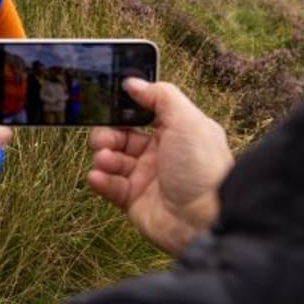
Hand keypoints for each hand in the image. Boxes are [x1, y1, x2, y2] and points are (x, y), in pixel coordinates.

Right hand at [86, 79, 233, 255]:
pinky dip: (100, 180)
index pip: (141, 114)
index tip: (107, 105)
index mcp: (175, 132)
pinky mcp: (134, 200)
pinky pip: (109, 186)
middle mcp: (160, 153)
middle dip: (107, 134)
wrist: (203, 221)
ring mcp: (146, 177)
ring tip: (105, 160)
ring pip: (112, 160)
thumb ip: (161, 96)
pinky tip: (99, 176)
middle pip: (121, 136)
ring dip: (103, 157)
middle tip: (103, 139)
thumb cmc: (203, 170)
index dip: (123, 110)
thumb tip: (133, 82)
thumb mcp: (188, 121)